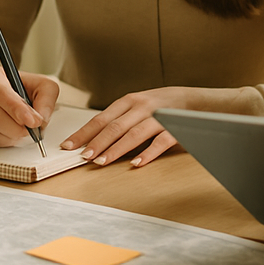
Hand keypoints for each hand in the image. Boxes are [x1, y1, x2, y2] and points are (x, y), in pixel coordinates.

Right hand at [0, 64, 57, 146]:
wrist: (4, 95)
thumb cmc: (21, 89)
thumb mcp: (40, 85)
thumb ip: (46, 99)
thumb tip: (40, 119)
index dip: (16, 108)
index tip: (31, 121)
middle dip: (16, 127)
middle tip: (31, 131)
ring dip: (11, 136)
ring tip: (21, 131)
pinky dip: (2, 141)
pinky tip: (9, 133)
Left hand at [62, 86, 184, 166]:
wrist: (195, 101)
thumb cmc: (160, 107)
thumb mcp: (136, 108)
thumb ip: (119, 121)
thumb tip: (93, 141)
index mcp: (127, 102)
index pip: (100, 119)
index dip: (84, 133)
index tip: (68, 146)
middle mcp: (140, 107)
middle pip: (114, 126)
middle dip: (96, 142)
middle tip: (83, 156)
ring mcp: (158, 117)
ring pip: (133, 134)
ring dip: (116, 149)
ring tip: (101, 161)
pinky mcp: (176, 128)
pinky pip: (160, 141)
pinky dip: (147, 153)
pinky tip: (136, 163)